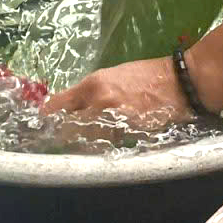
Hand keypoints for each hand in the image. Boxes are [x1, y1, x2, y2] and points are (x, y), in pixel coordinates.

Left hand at [40, 57, 192, 133]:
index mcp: (93, 84)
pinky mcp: (128, 135)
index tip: (42, 124)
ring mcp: (114, 121)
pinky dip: (101, 146)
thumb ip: (88, 92)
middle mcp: (99, 102)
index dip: (48, 117)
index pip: (57, 106)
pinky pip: (106, 145)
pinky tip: (103, 144)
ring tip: (82, 143)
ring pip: (86, 141)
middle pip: (67, 129)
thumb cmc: (144, 75)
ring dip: (82, 143)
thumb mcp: (111, 76)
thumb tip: (67, 107)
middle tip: (59, 138)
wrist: (179, 83)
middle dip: (63, 134)